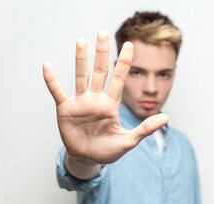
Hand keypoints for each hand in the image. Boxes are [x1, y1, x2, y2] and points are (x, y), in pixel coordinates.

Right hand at [43, 32, 167, 176]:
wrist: (88, 159)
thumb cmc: (108, 150)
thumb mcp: (128, 141)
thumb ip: (145, 129)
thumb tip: (166, 118)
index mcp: (111, 105)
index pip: (119, 79)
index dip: (124, 62)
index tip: (130, 44)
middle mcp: (96, 99)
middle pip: (100, 71)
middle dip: (102, 53)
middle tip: (102, 33)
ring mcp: (80, 102)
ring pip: (81, 76)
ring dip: (80, 59)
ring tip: (82, 41)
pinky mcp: (65, 109)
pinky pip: (57, 91)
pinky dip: (51, 80)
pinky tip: (47, 66)